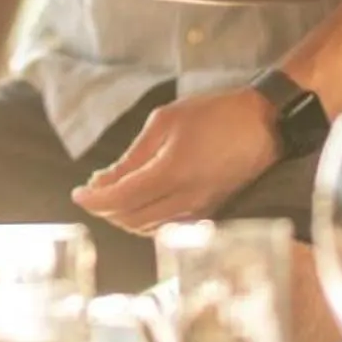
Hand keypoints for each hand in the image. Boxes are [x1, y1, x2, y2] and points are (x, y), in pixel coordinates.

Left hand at [71, 87, 280, 231]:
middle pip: (131, 220)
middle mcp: (186, 199)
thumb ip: (133, 156)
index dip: (94, 201)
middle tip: (91, 193)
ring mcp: (200, 210)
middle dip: (105, 210)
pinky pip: (168, 226)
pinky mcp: (210, 212)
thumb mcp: (165, 122)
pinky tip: (138, 203)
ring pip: (148, 228)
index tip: (76, 195)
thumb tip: (103, 181)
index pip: (120, 200)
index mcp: (172, 173)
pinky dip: (145, 220)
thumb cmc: (213, 114)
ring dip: (123, 217)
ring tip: (111, 195)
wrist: (265, 124)